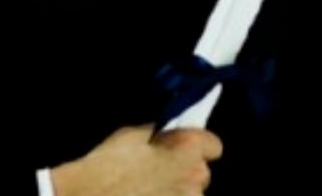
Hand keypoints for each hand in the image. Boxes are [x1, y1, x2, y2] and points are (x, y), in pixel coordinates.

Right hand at [52, 124, 221, 195]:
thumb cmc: (108, 163)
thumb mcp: (129, 135)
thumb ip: (155, 133)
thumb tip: (161, 132)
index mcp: (187, 151)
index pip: (213, 144)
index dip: (196, 143)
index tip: (179, 144)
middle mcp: (195, 179)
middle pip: (201, 172)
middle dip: (184, 169)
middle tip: (159, 168)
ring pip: (190, 194)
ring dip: (177, 190)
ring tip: (151, 188)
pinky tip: (146, 195)